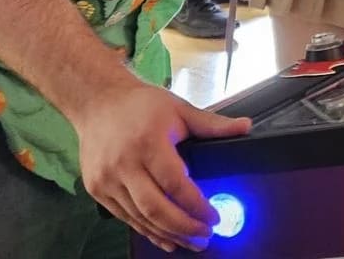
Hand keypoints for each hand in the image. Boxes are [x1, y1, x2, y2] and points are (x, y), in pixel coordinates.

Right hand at [72, 80, 250, 252]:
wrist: (99, 102)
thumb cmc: (141, 104)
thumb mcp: (180, 109)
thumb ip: (212, 124)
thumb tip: (245, 126)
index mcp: (149, 142)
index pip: (175, 183)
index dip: (196, 204)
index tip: (214, 216)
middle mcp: (125, 164)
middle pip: (155, 208)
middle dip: (184, 228)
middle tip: (205, 237)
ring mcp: (108, 180)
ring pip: (140, 218)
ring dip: (167, 234)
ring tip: (190, 241)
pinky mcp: (97, 191)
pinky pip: (125, 218)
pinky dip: (147, 230)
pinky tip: (165, 237)